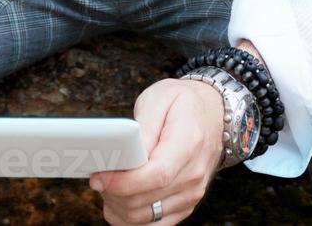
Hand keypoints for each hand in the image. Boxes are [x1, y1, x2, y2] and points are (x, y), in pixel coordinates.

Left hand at [88, 78, 226, 224]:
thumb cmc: (183, 104)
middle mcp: (194, 175)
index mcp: (189, 143)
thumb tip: (126, 153)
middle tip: (97, 176)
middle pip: (144, 201)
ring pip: (143, 218)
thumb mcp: (160, 98)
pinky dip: (128, 217)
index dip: (123, 182)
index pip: (156, 175)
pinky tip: (119, 200)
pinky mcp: (185, 207)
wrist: (213, 115)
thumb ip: (142, 126)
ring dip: (117, 206)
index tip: (99, 177)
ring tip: (108, 185)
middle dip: (112, 193)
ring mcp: (191, 194)